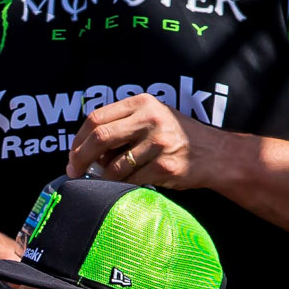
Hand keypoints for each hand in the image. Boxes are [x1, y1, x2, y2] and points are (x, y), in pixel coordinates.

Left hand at [66, 93, 205, 186]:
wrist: (216, 154)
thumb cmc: (178, 137)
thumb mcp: (153, 118)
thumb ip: (124, 125)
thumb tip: (86, 149)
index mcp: (142, 103)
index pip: (97, 118)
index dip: (78, 139)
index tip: (72, 154)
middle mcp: (150, 119)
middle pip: (100, 138)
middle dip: (81, 158)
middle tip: (74, 171)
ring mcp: (158, 142)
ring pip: (114, 165)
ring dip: (104, 176)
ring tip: (105, 179)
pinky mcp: (165, 165)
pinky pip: (131, 180)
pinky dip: (123, 185)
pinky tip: (126, 184)